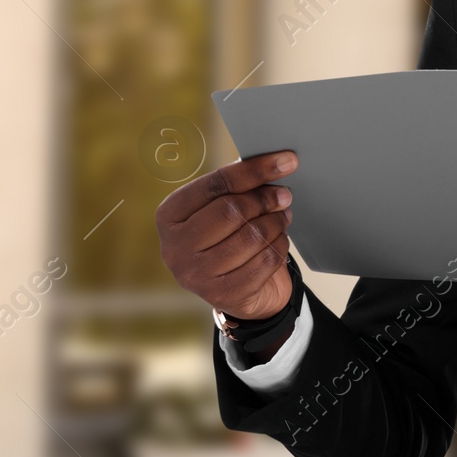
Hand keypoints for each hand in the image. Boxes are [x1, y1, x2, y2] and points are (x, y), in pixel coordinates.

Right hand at [155, 150, 297, 320]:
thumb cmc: (225, 236)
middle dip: (265, 199)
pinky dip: (279, 246)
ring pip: (252, 236)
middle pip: (232, 210)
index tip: (287, 160)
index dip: (254, 170)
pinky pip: (265, 261)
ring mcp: (196, 275)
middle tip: (284, 195)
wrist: (232, 290)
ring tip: (282, 217)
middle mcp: (175, 247)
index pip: (216, 184)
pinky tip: (279, 240)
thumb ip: (234, 188)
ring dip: (276, 222)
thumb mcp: (217, 209)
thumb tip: (275, 165)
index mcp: (168, 215)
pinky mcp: (222, 296)